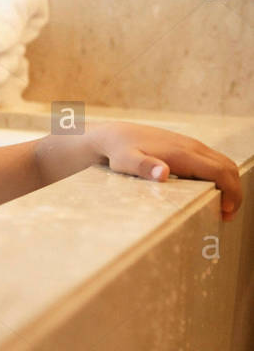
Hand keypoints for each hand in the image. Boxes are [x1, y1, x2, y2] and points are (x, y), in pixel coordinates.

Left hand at [92, 122, 242, 220]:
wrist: (115, 135)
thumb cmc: (120, 151)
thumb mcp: (126, 162)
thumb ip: (144, 167)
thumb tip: (163, 173)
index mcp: (182, 153)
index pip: (219, 171)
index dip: (229, 192)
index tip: (226, 212)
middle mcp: (192, 147)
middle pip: (228, 167)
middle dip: (234, 191)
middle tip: (226, 216)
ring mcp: (191, 146)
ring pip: (223, 163)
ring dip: (229, 184)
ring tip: (222, 207)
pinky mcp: (188, 148)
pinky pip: (213, 162)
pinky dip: (220, 177)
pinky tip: (210, 192)